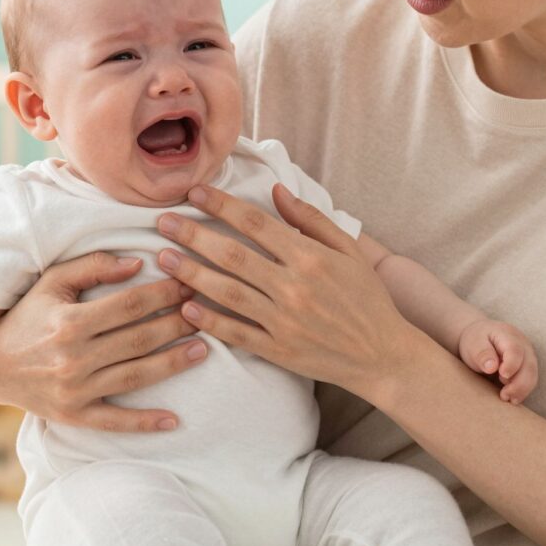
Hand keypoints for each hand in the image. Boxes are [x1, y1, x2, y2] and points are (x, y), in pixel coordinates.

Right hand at [0, 252, 207, 431]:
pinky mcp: (75, 415)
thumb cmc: (29, 314)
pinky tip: (173, 420)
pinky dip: (144, 422)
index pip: (129, 305)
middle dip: (177, 323)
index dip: (164, 293)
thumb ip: (94, 265)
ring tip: (203, 350)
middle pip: (139, 339)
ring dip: (173, 363)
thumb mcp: (54, 281)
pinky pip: (115, 421)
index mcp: (70, 321)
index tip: (188, 283)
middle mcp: (73, 357)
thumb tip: (137, 264)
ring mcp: (75, 390)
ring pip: (135, 375)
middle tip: (205, 312)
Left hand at [154, 183, 421, 400]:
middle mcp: (294, 287)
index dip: (222, 205)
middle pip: (232, 255)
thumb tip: (277, 191)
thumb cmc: (367, 298)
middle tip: (162, 222)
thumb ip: (311, 219)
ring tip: (164, 258)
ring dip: (192, 274)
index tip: (194, 192)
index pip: (256, 223)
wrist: (383, 355)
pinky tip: (185, 307)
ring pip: (227, 293)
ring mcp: (284, 320)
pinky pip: (236, 332)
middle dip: (194, 235)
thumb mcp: (348, 250)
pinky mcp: (278, 350)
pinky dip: (210, 320)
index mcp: (310, 257)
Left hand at [457, 319, 537, 404]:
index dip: (511, 364)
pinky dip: (522, 391)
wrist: (481, 339)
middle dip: (519, 384)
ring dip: (521, 390)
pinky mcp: (528, 367)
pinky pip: (530, 381)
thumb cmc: (476, 341)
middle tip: (504, 395)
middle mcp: (523, 344)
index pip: (515, 350)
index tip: (502, 375)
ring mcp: (528, 355)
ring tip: (506, 398)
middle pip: (528, 365)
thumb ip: (482, 353)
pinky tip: (511, 398)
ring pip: (532, 375)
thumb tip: (492, 367)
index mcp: (507, 334)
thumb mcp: (473, 343)